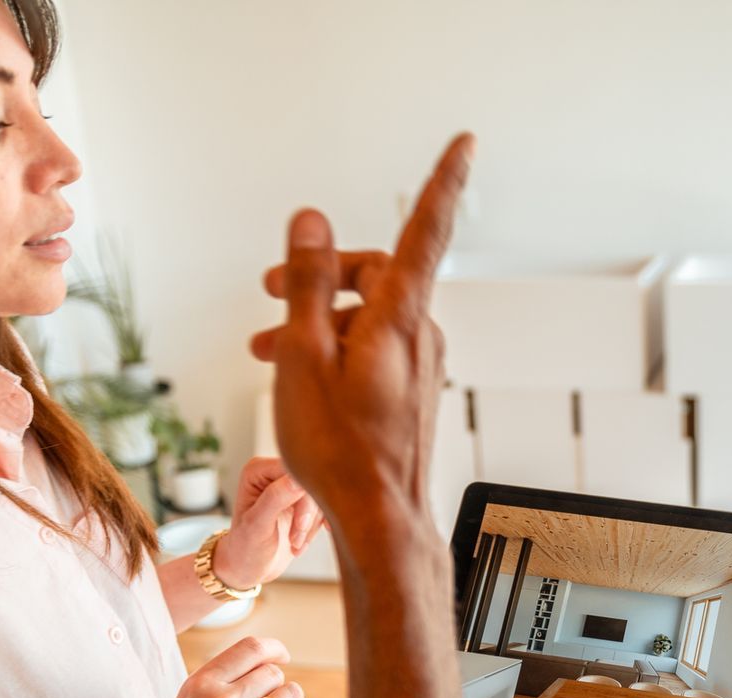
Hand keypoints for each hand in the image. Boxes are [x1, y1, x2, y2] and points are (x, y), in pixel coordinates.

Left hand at [210, 456, 326, 588]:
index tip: (300, 525)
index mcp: (257, 469)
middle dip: (306, 515)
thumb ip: (275, 498)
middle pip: (310, 483)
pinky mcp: (301, 501)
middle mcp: (274, 473)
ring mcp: (289, 486)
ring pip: (319, 497)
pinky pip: (323, 507)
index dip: (303, 497)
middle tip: (295, 540)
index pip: (294, 470)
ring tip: (294, 544)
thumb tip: (298, 479)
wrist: (249, 567)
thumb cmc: (245, 547)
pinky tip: (302, 543)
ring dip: (309, 526)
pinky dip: (315, 528)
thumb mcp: (257, 524)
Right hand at [249, 134, 472, 521]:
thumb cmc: (341, 449)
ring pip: (367, 318)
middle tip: (267, 291)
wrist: (378, 519)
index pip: (425, 229)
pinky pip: (373, 350)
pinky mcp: (412, 393)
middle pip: (377, 275)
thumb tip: (311, 222)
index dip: (443, 181)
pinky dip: (336, 349)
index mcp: (399, 318)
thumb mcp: (304, 355)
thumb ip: (306, 283)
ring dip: (317, 321)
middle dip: (320, 276)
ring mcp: (420, 367)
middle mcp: (421, 337)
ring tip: (268, 350)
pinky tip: (302, 379)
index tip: (464, 144)